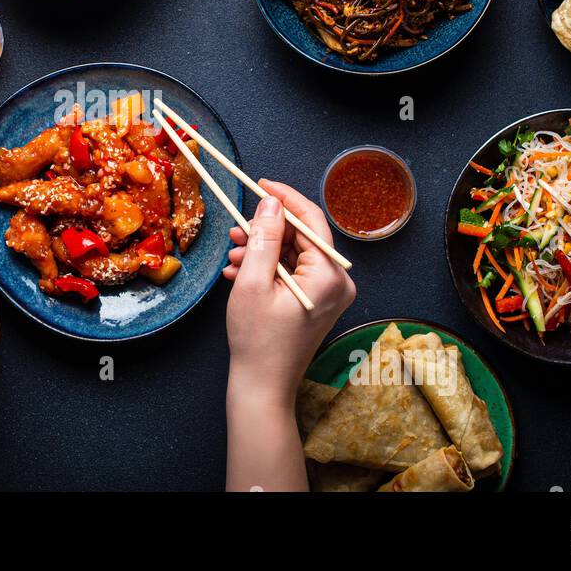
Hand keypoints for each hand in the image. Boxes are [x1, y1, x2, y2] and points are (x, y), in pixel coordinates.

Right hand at [224, 180, 355, 398]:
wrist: (262, 386)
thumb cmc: (258, 341)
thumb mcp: (254, 282)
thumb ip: (264, 238)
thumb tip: (271, 203)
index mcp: (330, 275)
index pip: (311, 221)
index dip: (284, 198)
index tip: (260, 184)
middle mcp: (338, 282)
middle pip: (302, 237)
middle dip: (266, 230)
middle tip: (237, 228)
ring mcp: (328, 293)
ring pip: (294, 254)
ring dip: (262, 250)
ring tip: (233, 256)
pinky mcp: (316, 301)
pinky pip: (292, 272)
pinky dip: (267, 268)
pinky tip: (239, 272)